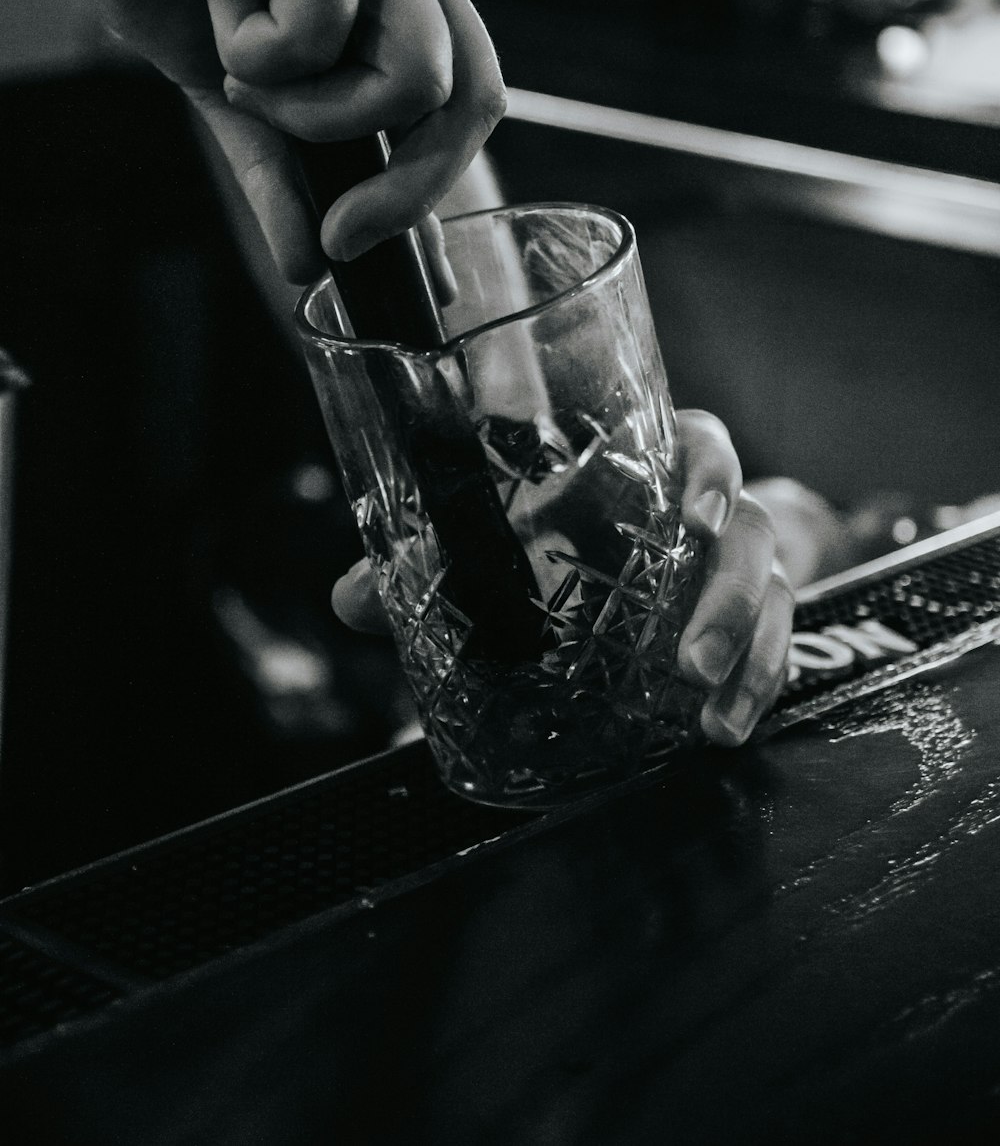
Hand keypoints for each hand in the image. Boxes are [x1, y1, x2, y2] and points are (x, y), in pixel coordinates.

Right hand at [32, 0, 503, 281]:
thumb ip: (283, 170)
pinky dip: (255, 48)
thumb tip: (308, 266)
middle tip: (338, 226)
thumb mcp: (236, 96)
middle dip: (406, 187)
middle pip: (469, 98)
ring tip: (244, 65)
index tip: (352, 240)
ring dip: (312, 108)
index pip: (470, 101)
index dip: (429, 184)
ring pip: (410, 79)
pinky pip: (321, 33)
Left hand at [333, 409, 793, 746]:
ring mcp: (731, 568)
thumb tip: (352, 599)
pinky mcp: (749, 622)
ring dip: (750, 650)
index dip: (710, 470)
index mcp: (645, 467)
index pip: (698, 442)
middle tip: (689, 656)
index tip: (695, 516)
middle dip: (729, 592)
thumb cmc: (551, 539)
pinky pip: (778, 647)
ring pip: (773, 591)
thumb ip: (428, 567)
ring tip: (707, 711)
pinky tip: (725, 728)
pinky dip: (758, 688)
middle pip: (749, 528)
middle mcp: (699, 514)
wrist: (607, 580)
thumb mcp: (494, 545)